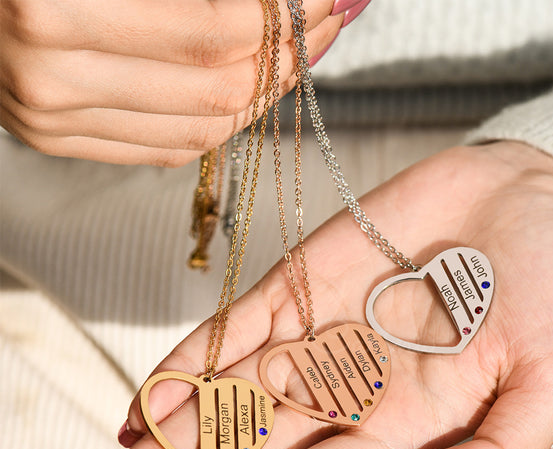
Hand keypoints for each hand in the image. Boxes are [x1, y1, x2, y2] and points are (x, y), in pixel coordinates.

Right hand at [0, 0, 339, 165]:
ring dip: (263, 95)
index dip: (283, 19)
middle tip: (321, 26)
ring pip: (202, 130)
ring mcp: (49, 119)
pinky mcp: (54, 138)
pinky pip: (167, 148)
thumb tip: (280, 1)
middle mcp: (50, 77)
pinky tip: (246, 90)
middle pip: (218, 91)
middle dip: (287, 59)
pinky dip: (219, 123)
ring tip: (293, 57)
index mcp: (53, 7)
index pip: (216, 33)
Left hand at [73, 142, 552, 448]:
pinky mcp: (300, 283)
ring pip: (221, 403)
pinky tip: (140, 410)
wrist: (525, 202)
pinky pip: (229, 332)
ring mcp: (314, 337)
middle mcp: (342, 391)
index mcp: (397, 426)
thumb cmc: (550, 292)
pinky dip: (183, 368)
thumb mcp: (551, 384)